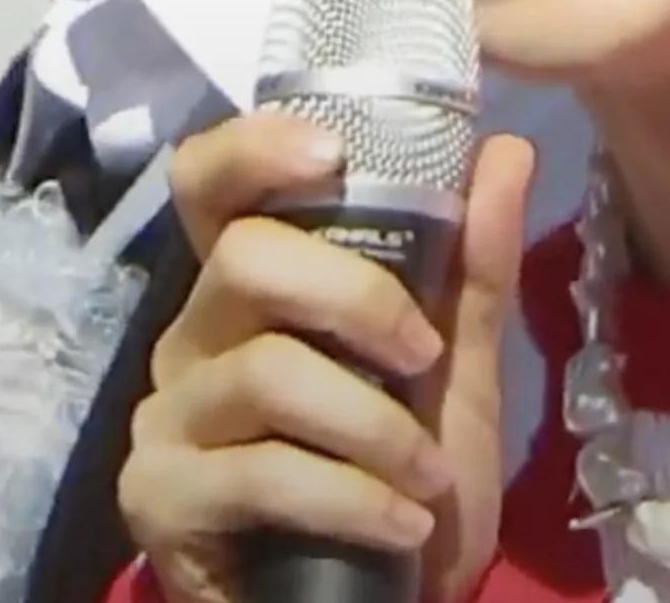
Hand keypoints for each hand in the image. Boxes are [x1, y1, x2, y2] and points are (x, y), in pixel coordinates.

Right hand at [119, 111, 533, 602]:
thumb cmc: (408, 467)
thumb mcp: (460, 363)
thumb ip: (476, 261)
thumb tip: (508, 149)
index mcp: (256, 278)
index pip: (211, 179)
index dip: (254, 146)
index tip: (331, 152)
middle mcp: (195, 328)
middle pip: (247, 257)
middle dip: (357, 298)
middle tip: (425, 352)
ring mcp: (170, 413)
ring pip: (265, 370)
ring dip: (372, 425)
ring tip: (427, 473)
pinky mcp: (161, 497)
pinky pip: (259, 473)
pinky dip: (351, 498)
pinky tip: (400, 523)